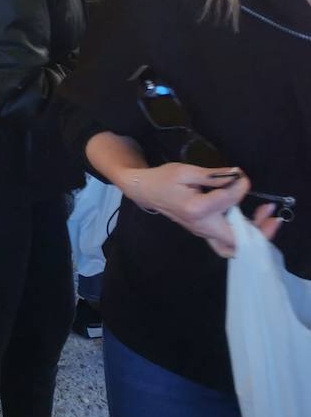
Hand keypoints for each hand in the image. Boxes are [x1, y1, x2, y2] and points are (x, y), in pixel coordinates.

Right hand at [127, 165, 280, 257]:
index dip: (239, 186)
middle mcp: (202, 226)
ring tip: (266, 218)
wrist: (146, 191)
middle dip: (260, 229)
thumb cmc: (163, 179)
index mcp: (196, 209)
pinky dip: (245, 236)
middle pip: (238, 240)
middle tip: (269, 211)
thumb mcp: (186, 171)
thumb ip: (213, 176)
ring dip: (255, 234)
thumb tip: (237, 176)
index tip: (240, 176)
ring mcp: (204, 233)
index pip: (228, 200)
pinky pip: (229, 243)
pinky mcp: (206, 233)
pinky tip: (252, 221)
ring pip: (235, 246)